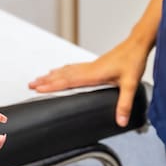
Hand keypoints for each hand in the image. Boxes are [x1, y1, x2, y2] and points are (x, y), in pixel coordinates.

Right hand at [28, 37, 149, 126]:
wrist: (135, 45)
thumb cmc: (132, 61)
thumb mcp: (130, 84)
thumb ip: (124, 103)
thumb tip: (120, 120)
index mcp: (92, 74)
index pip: (67, 81)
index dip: (52, 86)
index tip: (38, 89)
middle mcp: (87, 69)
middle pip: (61, 76)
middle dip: (45, 81)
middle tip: (30, 85)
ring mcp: (88, 66)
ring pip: (64, 71)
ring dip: (50, 76)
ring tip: (38, 79)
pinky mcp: (92, 65)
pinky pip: (70, 68)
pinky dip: (60, 70)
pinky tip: (58, 71)